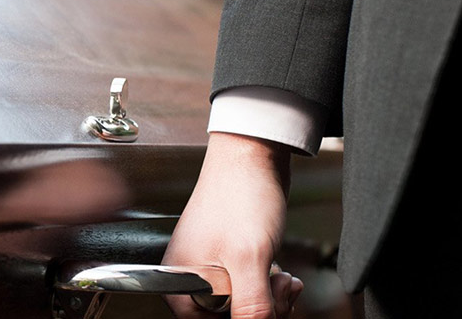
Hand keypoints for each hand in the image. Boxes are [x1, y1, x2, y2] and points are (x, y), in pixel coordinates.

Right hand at [162, 132, 303, 318]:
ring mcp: (211, 270)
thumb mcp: (248, 259)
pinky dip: (270, 287)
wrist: (253, 157)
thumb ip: (250, 305)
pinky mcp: (230, 261)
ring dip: (271, 299)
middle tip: (278, 287)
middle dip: (263, 309)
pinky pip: (251, 290)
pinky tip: (281, 273)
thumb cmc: (239, 195)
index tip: (264, 307)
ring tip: (282, 277)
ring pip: (244, 307)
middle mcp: (190, 280)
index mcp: (179, 283)